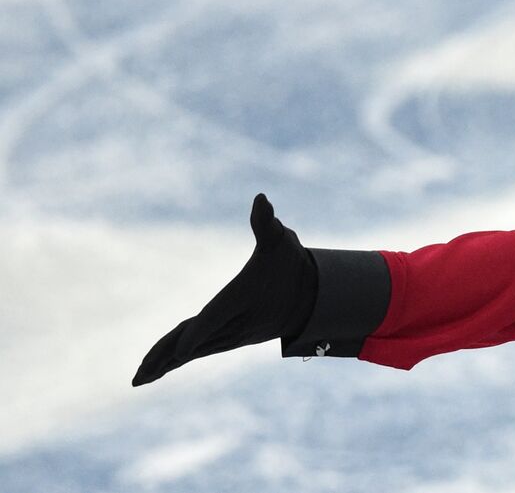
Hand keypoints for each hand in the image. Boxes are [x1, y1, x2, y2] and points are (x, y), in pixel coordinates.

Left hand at [132, 193, 316, 385]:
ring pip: (195, 349)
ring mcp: (233, 334)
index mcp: (243, 299)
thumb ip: (266, 222)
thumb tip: (260, 198)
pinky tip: (159, 368)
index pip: (217, 318)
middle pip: (197, 342)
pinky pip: (200, 349)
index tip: (177, 354)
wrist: (313, 295)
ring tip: (139, 378)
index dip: (198, 334)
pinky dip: (179, 359)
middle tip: (139, 376)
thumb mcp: (280, 240)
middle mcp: (236, 322)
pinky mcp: (230, 338)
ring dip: (167, 363)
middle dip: (168, 357)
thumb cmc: (291, 264)